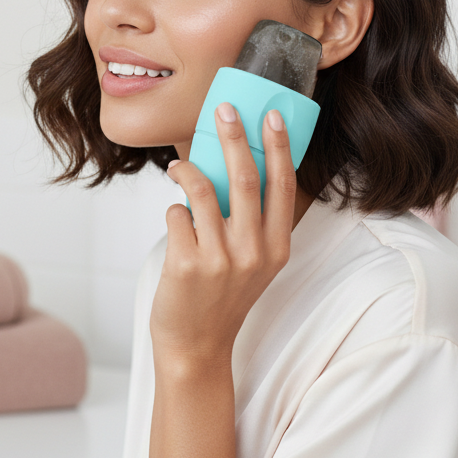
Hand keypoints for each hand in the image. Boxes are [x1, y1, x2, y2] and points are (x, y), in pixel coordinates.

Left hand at [151, 103, 294, 370]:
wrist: (196, 347)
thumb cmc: (221, 299)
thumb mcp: (252, 265)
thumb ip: (252, 224)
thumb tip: (235, 166)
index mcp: (277, 249)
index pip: (283, 187)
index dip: (278, 148)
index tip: (271, 117)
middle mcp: (254, 253)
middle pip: (245, 178)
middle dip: (234, 137)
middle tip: (224, 110)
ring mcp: (221, 259)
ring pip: (202, 190)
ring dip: (187, 171)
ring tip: (178, 167)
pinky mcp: (187, 264)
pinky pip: (176, 214)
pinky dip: (173, 210)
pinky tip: (176, 221)